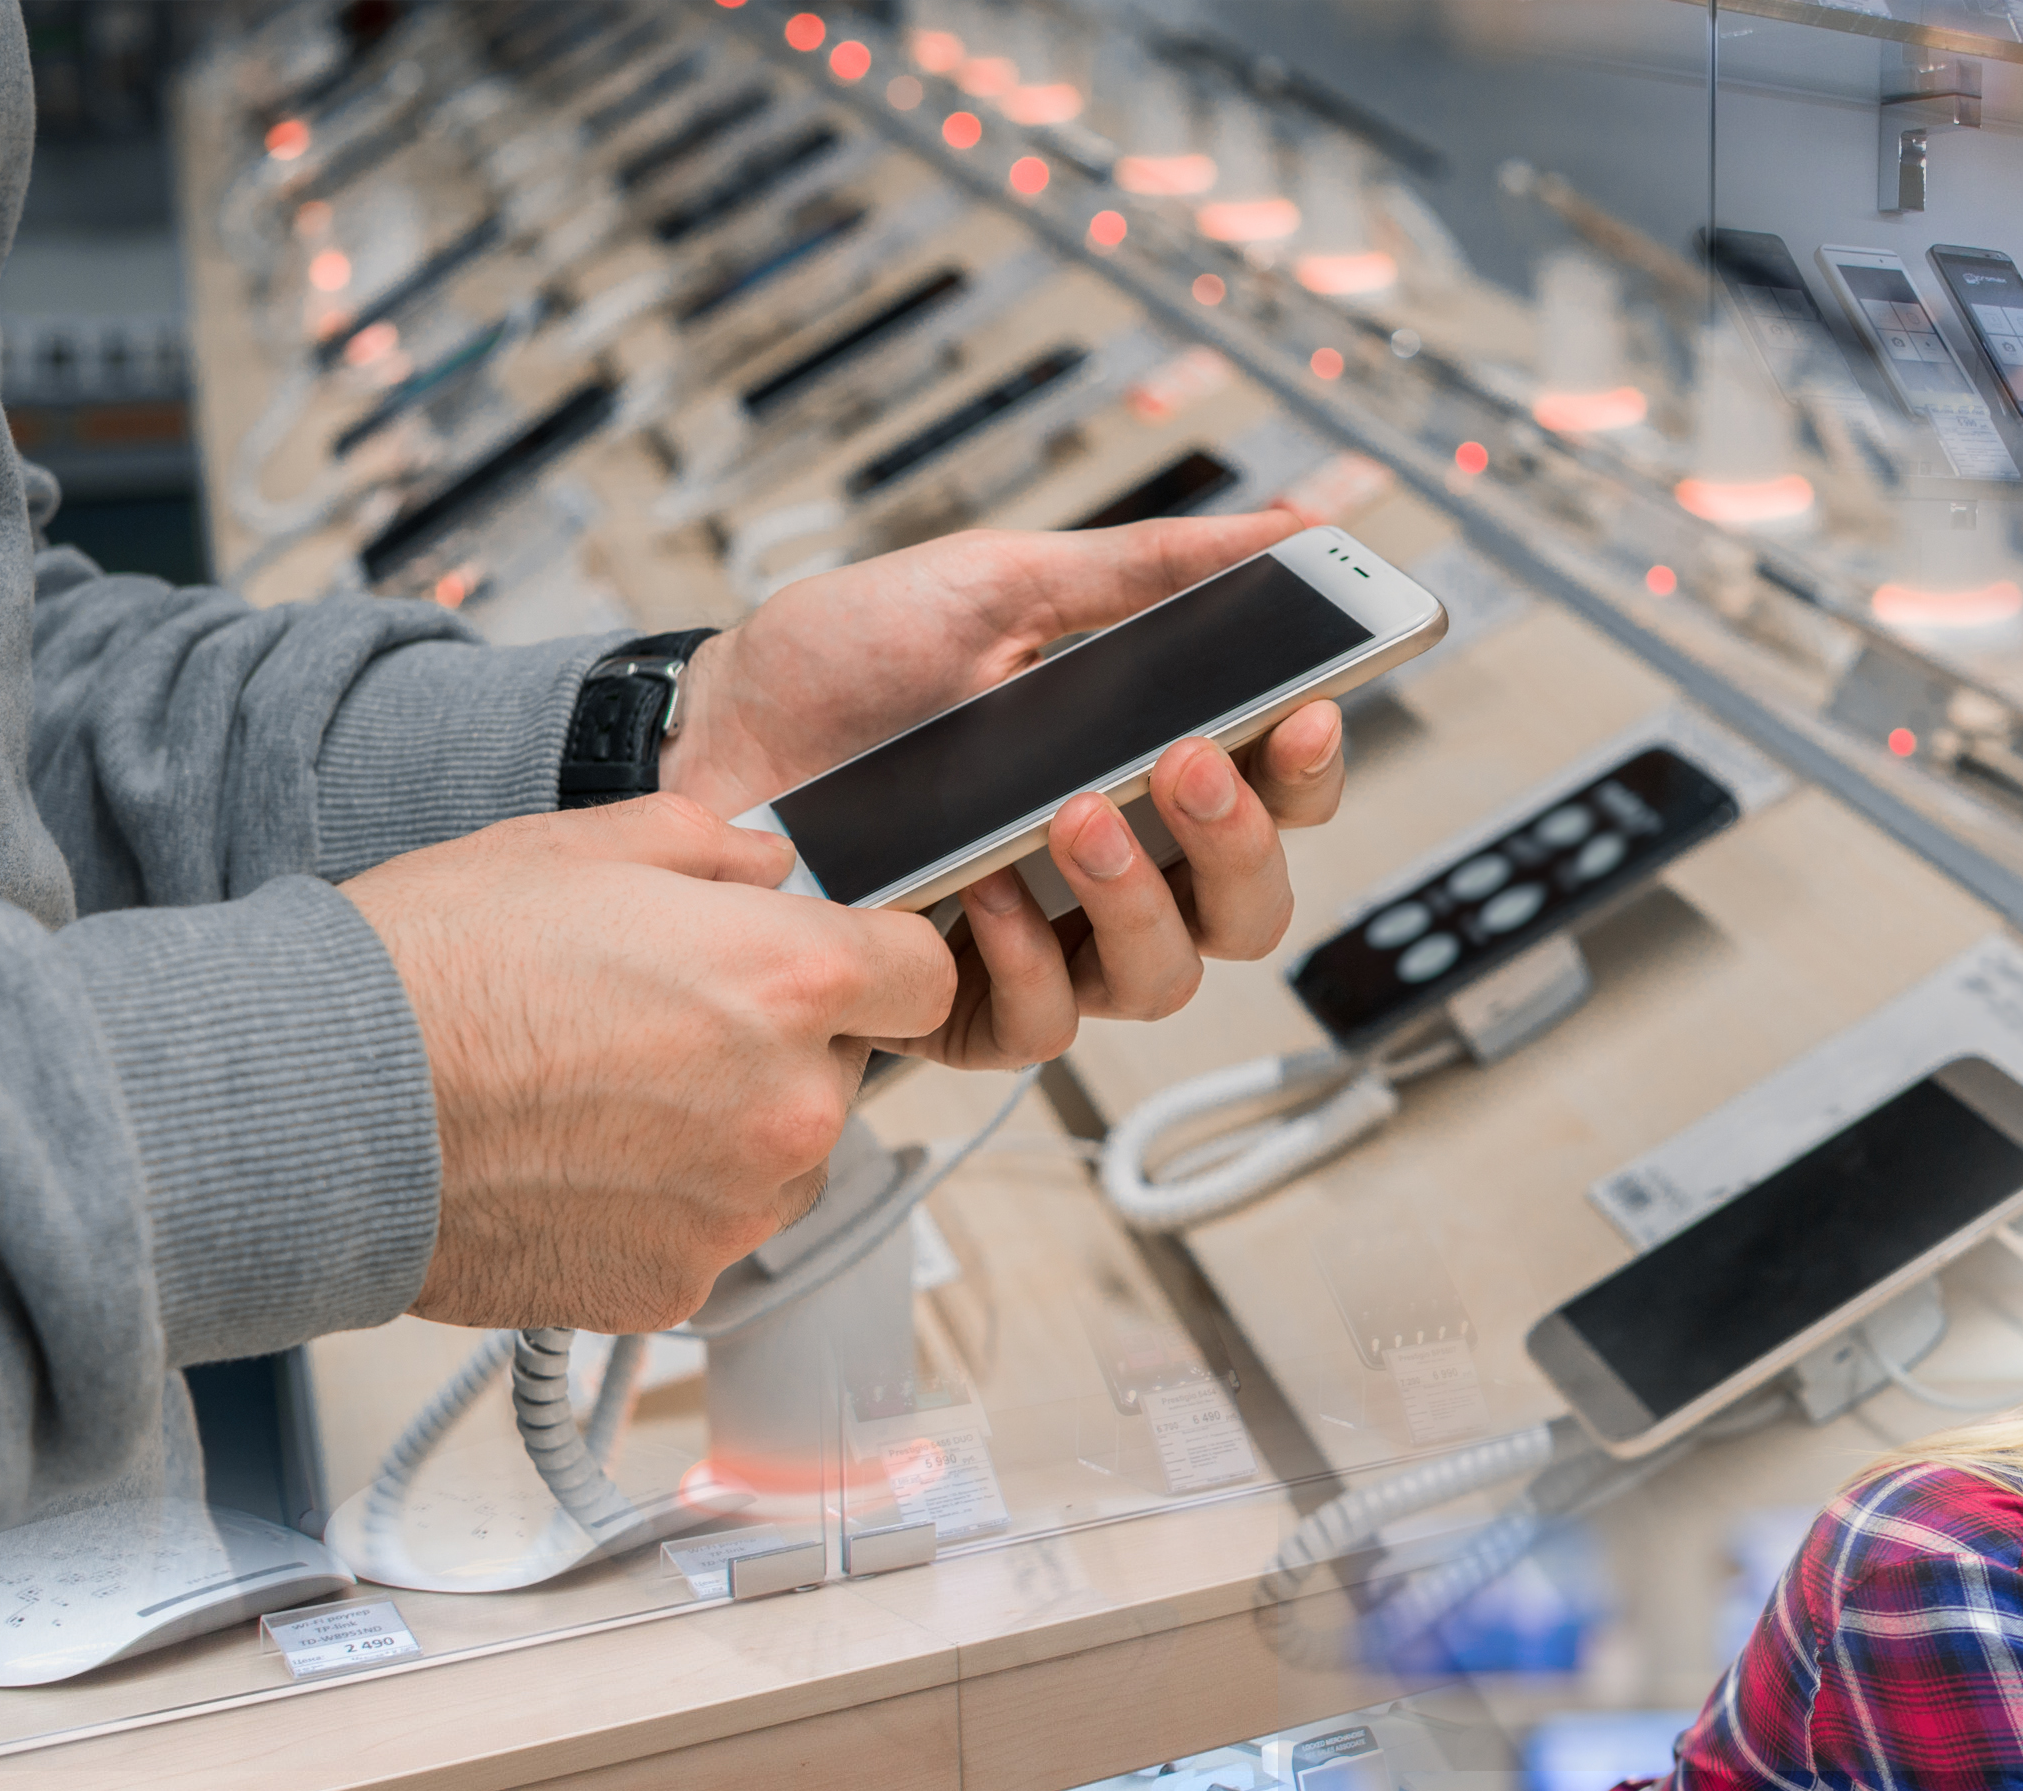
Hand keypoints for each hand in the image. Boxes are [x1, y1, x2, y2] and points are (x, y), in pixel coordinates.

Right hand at [343, 794, 955, 1330]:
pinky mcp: (678, 1285)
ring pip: (779, 1161)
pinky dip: (657, 1206)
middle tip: (651, 1025)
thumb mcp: (577, 848)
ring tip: (594, 1096)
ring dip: (723, 1132)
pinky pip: (705, 1233)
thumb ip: (710, 849)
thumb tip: (771, 868)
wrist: (318, 1103)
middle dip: (775, 1047)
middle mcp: (789, 1106)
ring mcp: (738, 1209)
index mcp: (787, 982)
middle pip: (841, 1073)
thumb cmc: (430, 968)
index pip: (921, 976)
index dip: (872, 962)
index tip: (828, 964)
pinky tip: (567, 1162)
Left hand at [653, 512, 1355, 1055]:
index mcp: (1145, 773)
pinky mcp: (958, 1006)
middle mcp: (1114, 874)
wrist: (709, 723)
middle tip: (1189, 762)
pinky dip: (1027, 963)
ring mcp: (1043, 948)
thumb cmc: (851, 662)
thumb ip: (1147, 567)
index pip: (1281, 799)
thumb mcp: (1001, 585)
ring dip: (1139, 901)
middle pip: (1250, 910)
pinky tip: (981, 892)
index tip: (1307, 707)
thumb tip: (1286, 530)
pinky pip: (1040, 1028)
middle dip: (1241, 842)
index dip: (1313, 768)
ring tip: (1075, 816)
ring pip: (1163, 979)